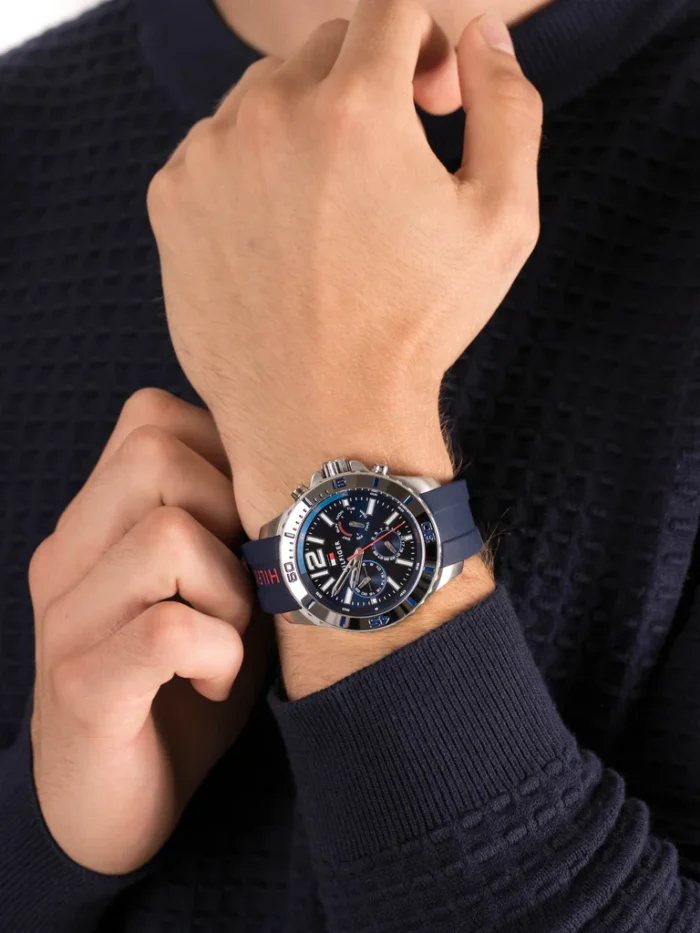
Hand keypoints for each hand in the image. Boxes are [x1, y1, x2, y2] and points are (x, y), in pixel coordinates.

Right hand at [29, 389, 272, 873]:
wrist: (117, 803)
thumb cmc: (186, 683)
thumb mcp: (219, 589)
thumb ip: (236, 524)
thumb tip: (308, 465)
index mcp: (96, 522)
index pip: (152, 417)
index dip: (224, 455)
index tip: (248, 524)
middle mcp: (69, 555)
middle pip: (156, 455)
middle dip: (231, 513)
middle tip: (245, 585)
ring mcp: (67, 619)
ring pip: (167, 534)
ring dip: (231, 590)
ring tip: (231, 638)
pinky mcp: (82, 687)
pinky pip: (169, 629)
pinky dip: (219, 653)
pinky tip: (215, 680)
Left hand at [147, 2, 542, 537]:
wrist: (321, 417)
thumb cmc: (417, 327)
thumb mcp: (502, 220)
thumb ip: (509, 105)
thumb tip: (482, 35)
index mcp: (357, 108)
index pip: (390, 7)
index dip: (423, 42)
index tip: (430, 100)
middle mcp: (269, 115)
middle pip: (324, 47)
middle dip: (365, 84)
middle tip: (384, 162)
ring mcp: (208, 156)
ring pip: (263, 94)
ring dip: (303, 123)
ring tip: (330, 206)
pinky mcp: (171, 199)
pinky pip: (215, 145)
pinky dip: (249, 167)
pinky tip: (278, 231)